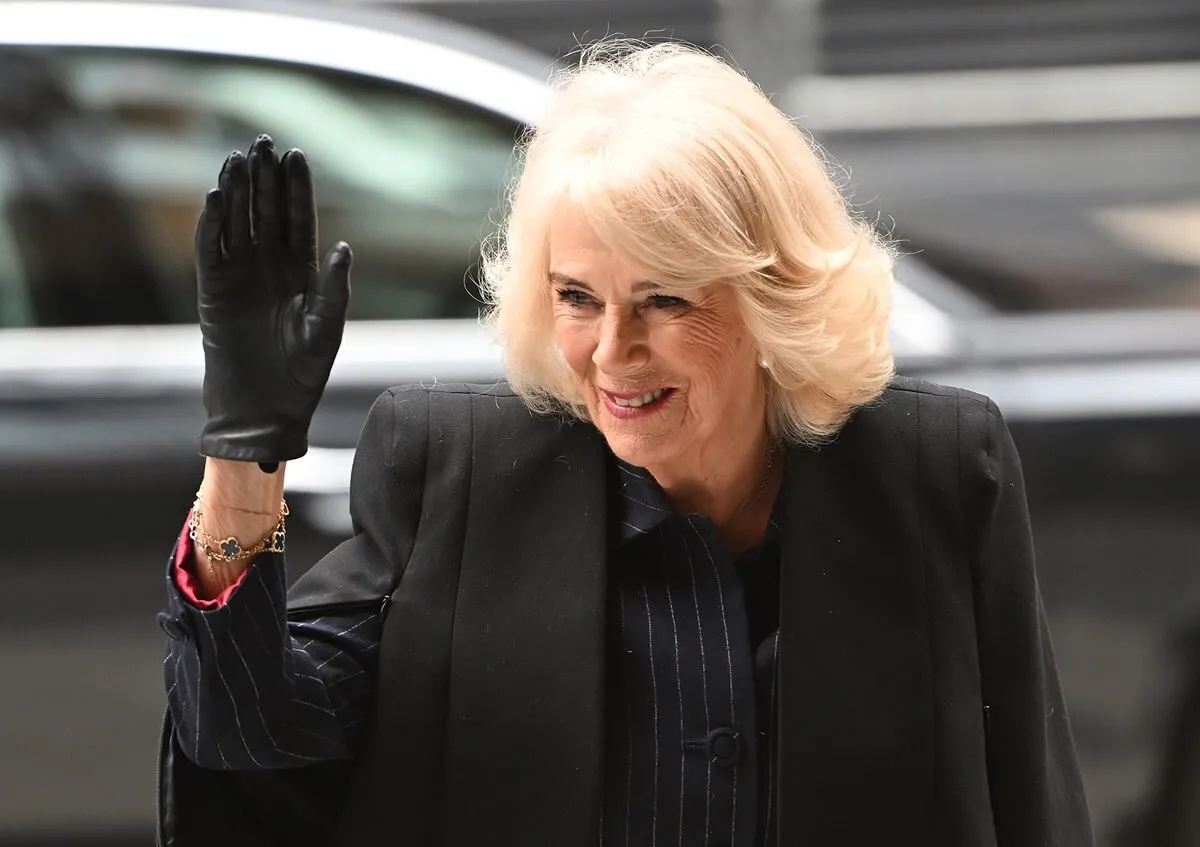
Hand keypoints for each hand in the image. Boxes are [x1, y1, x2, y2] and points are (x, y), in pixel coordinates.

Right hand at [195, 134, 351, 463]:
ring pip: (237, 223)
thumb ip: (334, 290)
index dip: (296, 188)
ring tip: (236, 158)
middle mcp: (270, 269)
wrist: (263, 412)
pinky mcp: (214, 291)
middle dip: (265, 178)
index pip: (298, 220)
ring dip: (236, 191)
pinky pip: (211, 249)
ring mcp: (240, 277)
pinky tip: (215, 195)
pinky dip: (211, 223)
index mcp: (302, 274)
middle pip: (266, 211)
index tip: (296, 155)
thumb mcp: (325, 331)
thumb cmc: (302, 376)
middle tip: (262, 142)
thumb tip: (344, 248)